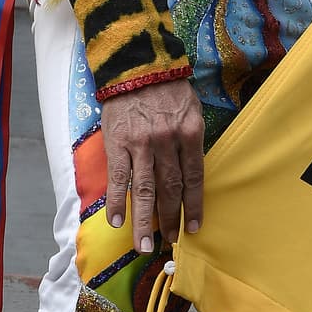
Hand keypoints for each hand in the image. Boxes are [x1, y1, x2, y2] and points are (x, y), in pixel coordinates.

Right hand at [102, 76, 204, 253]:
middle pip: (171, 189)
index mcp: (190, 132)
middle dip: (171, 219)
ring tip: (145, 246)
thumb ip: (191, 140)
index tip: (194, 228)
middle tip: (170, 243)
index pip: (194, 177)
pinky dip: (116, 202)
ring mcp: (142, 143)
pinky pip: (118, 179)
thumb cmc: (168, 89)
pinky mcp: (118, 143)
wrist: (137, 65)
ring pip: (145, 190)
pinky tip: (116, 222)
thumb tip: (192, 174)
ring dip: (145, 221)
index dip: (194, 205)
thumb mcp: (191, 109)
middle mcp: (167, 141)